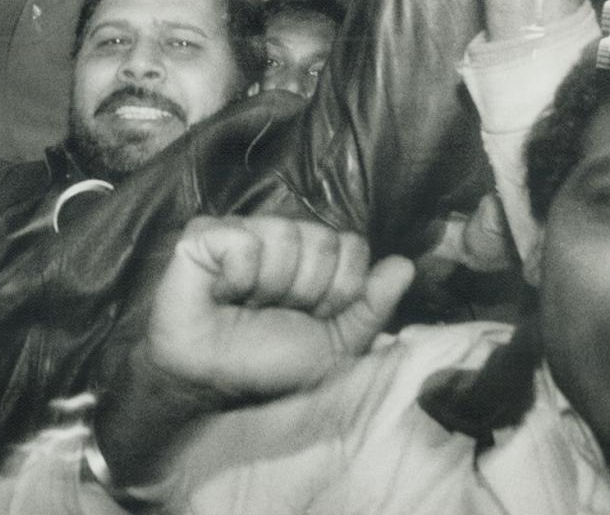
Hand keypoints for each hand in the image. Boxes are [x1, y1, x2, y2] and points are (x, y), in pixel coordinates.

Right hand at [142, 215, 412, 402]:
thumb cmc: (268, 363)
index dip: (339, 289)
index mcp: (314, 259)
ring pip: (285, 234)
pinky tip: (223, 294)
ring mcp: (241, 230)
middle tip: (276, 311)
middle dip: (306, 289)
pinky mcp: (204, 234)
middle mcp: (280, 237)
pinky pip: (244, 240)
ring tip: (247, 304)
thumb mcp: (335, 346)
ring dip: (270, 286)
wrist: (208, 378)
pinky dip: (238, 277)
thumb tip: (405, 265)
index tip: (313, 317)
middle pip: (323, 239)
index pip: (352, 245)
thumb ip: (371, 307)